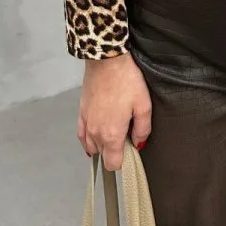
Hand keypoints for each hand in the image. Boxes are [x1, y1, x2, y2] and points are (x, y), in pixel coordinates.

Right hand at [78, 52, 151, 170]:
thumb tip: (139, 144)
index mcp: (111, 135)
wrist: (106, 60)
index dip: (124, 160)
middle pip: (103, 156)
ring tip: (115, 127)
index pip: (113, 164)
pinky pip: (82, 136)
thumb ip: (143, 129)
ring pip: (92, 147)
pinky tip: (99, 131)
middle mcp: (95, 133)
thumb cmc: (127, 80)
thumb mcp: (144, 104)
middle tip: (127, 134)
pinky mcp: (81, 113)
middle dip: (115, 151)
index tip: (132, 148)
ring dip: (103, 144)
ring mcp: (86, 123)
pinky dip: (90, 138)